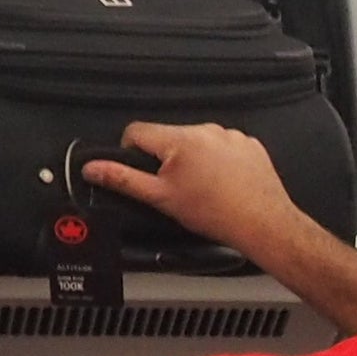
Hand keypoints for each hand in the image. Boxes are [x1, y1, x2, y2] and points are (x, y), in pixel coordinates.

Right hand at [81, 120, 304, 261]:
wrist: (264, 225)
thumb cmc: (217, 214)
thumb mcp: (161, 198)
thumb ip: (122, 179)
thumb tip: (93, 168)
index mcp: (180, 139)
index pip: (137, 130)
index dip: (131, 150)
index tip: (140, 169)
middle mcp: (207, 131)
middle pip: (169, 136)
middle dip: (166, 158)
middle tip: (177, 187)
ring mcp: (231, 136)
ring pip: (197, 142)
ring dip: (194, 159)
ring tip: (205, 188)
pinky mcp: (250, 145)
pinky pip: (224, 147)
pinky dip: (219, 161)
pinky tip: (224, 183)